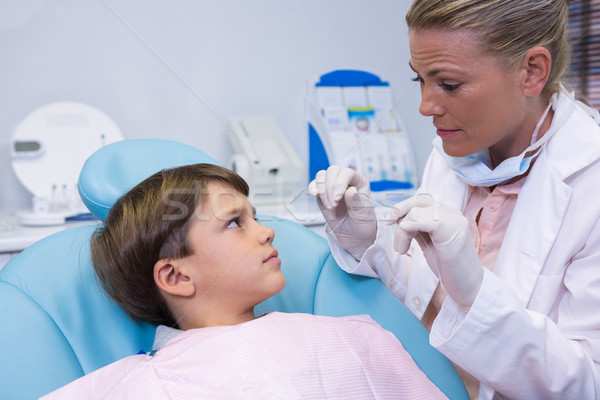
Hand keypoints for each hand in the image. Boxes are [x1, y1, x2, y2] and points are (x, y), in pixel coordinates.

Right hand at [308, 166, 376, 259]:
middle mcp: (345, 181)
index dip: (340, 183)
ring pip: (322, 176)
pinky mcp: (322, 194)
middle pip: (333, 171)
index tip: (338, 198)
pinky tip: (314, 195)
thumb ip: (357, 202)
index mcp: (359, 182)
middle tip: (333, 204)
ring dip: (322, 190)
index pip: (347, 173)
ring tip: (329, 206)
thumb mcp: (364, 214)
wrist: (354, 234)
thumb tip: (351, 191)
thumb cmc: (362, 222)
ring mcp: (332, 186)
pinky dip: (312, 188)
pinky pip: (314, 184)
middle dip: (330, 187)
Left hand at [384, 194, 483, 308]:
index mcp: (448, 214)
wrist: (469, 286)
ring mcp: (453, 220)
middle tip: (387, 224)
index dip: (402, 207)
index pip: (421, 201)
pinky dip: (407, 230)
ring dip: (401, 232)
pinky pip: (423, 220)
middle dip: (398, 210)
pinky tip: (403, 247)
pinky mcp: (451, 229)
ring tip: (401, 250)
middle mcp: (452, 213)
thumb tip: (398, 218)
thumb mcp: (429, 242)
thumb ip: (417, 228)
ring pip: (416, 213)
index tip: (389, 220)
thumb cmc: (449, 267)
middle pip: (418, 201)